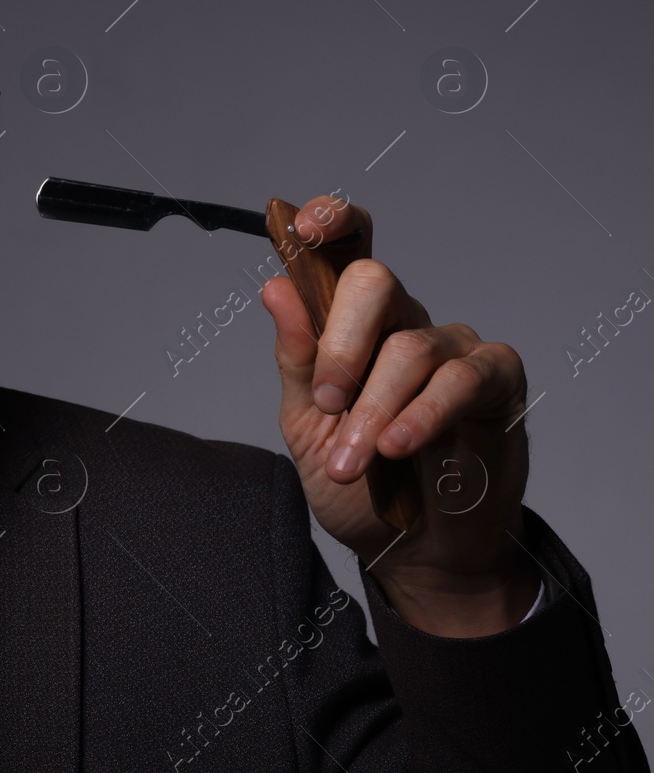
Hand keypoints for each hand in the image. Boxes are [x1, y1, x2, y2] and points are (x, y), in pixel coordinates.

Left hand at [260, 194, 538, 636]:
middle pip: (376, 283)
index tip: (303, 229)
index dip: (331, 223)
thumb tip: (275, 286)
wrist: (411, 549)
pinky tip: (400, 448)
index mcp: (353, 324)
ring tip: (351, 461)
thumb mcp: (306, 424)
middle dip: (341, 342)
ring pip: (410, 348)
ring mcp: (454, 348)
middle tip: (327, 400)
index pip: (349, 248)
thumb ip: (296, 359)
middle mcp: (405, 322)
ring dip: (373, 411)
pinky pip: (460, 381)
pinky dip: (421, 416)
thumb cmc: (359, 481)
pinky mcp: (497, 382)